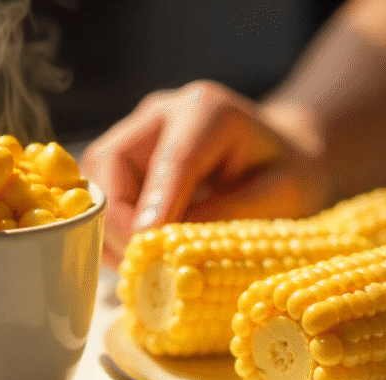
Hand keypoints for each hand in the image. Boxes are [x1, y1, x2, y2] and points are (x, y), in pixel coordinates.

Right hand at [80, 80, 329, 267]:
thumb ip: (228, 215)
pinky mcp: (127, 159)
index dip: (154, 203)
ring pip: (96, 180)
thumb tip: (173, 248)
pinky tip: (138, 255)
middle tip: (144, 263)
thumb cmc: (289, 172)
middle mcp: (162, 114)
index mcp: (207, 110)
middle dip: (118, 219)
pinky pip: (101, 196)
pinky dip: (111, 231)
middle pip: (111, 162)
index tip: (147, 244)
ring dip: (109, 228)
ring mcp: (137, 134)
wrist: (283, 153)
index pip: (171, 158)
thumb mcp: (280, 195)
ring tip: (142, 265)